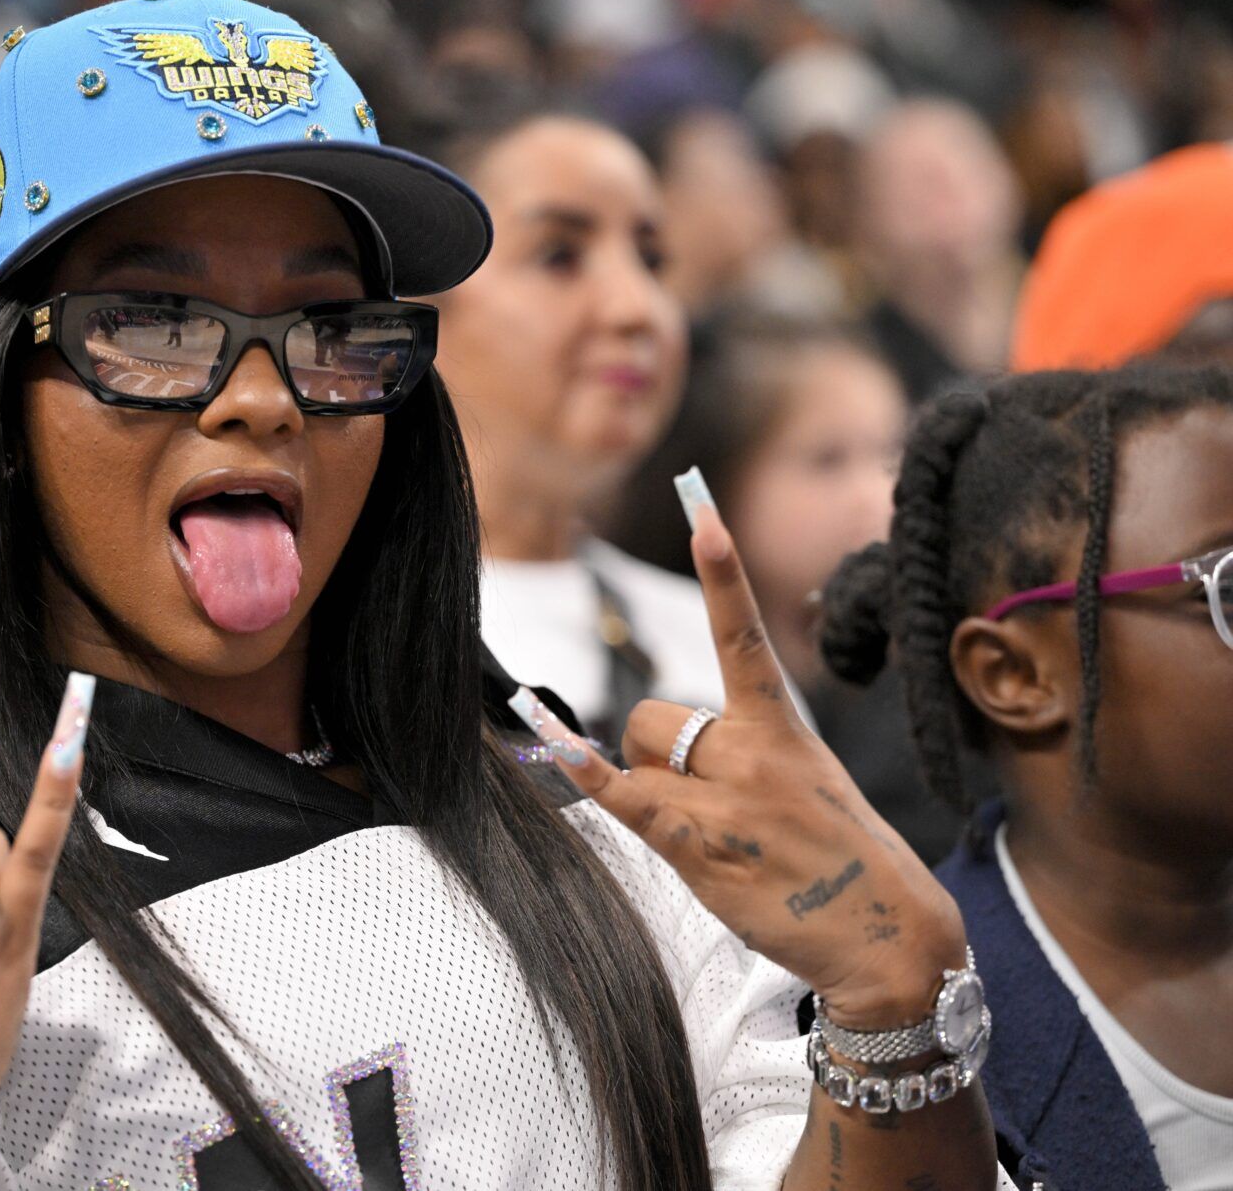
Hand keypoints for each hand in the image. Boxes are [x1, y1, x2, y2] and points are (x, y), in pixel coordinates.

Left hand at [514, 504, 965, 1028]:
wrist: (888, 933)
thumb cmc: (841, 857)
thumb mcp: (808, 781)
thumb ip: (745, 752)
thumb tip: (665, 745)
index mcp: (783, 726)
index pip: (740, 635)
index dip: (720, 570)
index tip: (701, 509)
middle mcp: (751, 752)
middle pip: (652, 718)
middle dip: (656, 752)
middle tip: (704, 803)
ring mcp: (724, 800)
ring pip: (637, 760)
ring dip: (647, 789)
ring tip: (709, 837)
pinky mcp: (700, 848)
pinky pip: (624, 798)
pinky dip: (584, 775)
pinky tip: (554, 747)